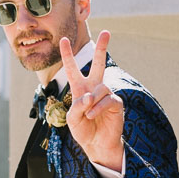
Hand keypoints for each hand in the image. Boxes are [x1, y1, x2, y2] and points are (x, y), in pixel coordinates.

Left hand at [59, 31, 123, 172]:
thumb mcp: (72, 119)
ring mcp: (106, 94)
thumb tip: (90, 96)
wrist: (97, 144)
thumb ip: (77, 106)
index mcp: (79, 89)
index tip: (63, 39)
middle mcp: (93, 88)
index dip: (67, 54)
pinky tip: (94, 116)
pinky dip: (98, 108)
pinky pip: (108, 99)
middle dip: (102, 48)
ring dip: (92, 102)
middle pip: (98, 63)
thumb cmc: (83, 130)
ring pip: (100, 88)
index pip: (72, 68)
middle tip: (106, 32)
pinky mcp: (116, 103)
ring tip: (89, 115)